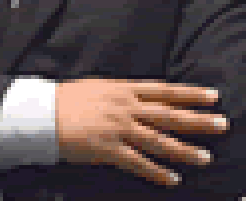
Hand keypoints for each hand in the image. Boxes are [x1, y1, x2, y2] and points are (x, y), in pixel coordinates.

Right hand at [56, 77, 228, 187]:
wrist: (45, 113)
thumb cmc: (70, 98)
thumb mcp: (101, 87)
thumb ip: (124, 93)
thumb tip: (143, 97)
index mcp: (124, 89)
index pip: (165, 91)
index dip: (190, 94)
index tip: (212, 96)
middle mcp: (126, 107)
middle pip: (169, 114)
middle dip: (198, 120)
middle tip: (222, 124)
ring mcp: (119, 128)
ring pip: (159, 140)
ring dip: (184, 150)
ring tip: (205, 157)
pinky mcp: (109, 150)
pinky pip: (138, 163)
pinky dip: (157, 173)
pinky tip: (172, 179)